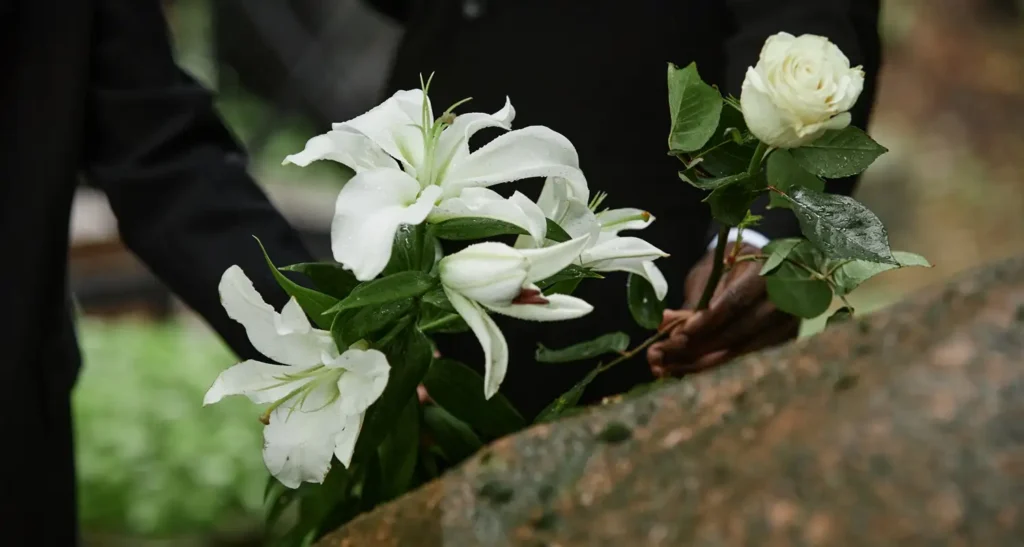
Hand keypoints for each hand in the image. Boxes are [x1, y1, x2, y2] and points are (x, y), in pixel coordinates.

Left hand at [647, 242, 798, 376]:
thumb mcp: (711, 271)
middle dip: (699, 346)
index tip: (680, 334)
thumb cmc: (732, 265)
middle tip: (666, 356)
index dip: (707, 320)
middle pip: (740, 330)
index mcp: (766, 269)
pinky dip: (716, 362)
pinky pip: (745, 355)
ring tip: (670, 366)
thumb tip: (667, 322)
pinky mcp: (784, 338)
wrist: (765, 267)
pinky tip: (690, 367)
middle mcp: (784, 297)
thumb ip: (695, 297)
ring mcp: (788, 321)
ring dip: (703, 361)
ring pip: (741, 348)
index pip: (736, 300)